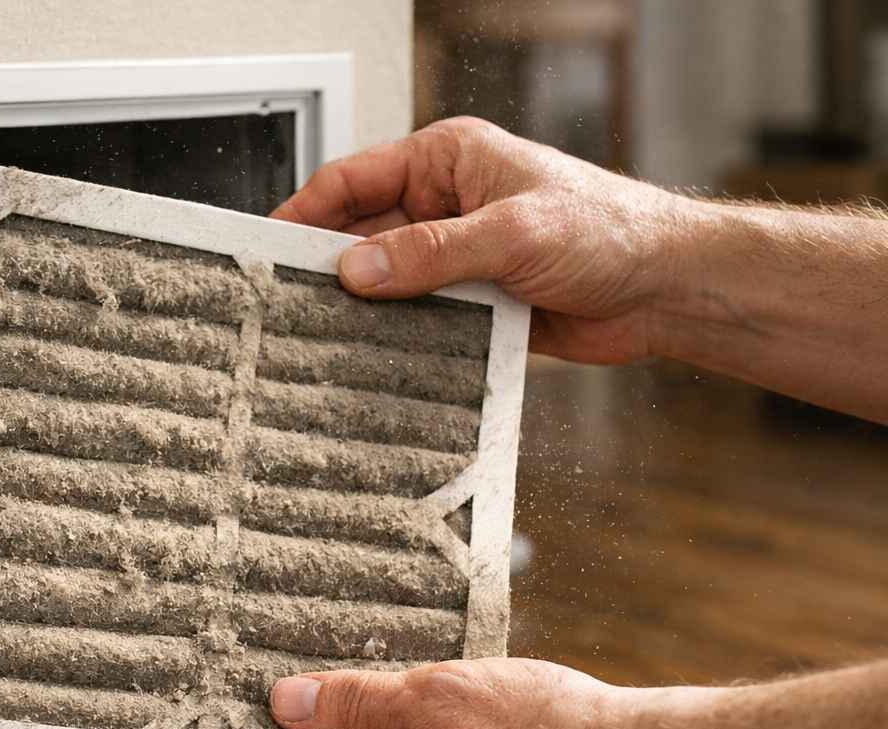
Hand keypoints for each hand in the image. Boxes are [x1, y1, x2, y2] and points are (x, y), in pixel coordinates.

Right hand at [270, 116, 687, 366]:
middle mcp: (445, 206)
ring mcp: (455, 258)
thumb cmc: (610, 230)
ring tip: (324, 337)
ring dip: (365, 311)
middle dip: (329, 269)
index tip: (270, 246)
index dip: (306, 211)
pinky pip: (417, 322)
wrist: (665, 289)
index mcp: (448, 161)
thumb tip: (358, 270)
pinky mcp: (470, 303)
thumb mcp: (512, 233)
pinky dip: (398, 340)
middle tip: (289, 303)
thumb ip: (431, 253)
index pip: (354, 179)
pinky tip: (377, 359)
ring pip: (386, 285)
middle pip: (361, 236)